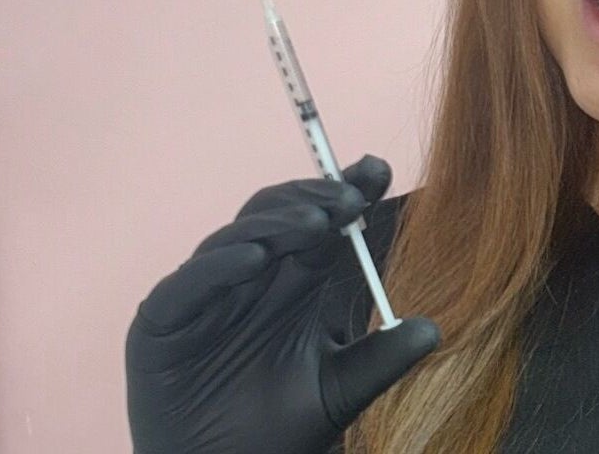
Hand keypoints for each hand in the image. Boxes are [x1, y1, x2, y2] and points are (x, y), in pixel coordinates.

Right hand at [125, 155, 439, 453]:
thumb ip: (380, 358)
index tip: (377, 171)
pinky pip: (191, 281)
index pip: (324, 225)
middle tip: (351, 197)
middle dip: (317, 200)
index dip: (348, 192)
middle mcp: (252, 278)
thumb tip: (433, 330)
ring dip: (278, 225)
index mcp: (295, 284)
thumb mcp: (339, 391)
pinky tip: (253, 258)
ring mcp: (207, 293)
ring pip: (238, 237)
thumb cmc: (275, 431)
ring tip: (315, 224)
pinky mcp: (164, 318)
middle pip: (281, 216)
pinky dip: (220, 264)